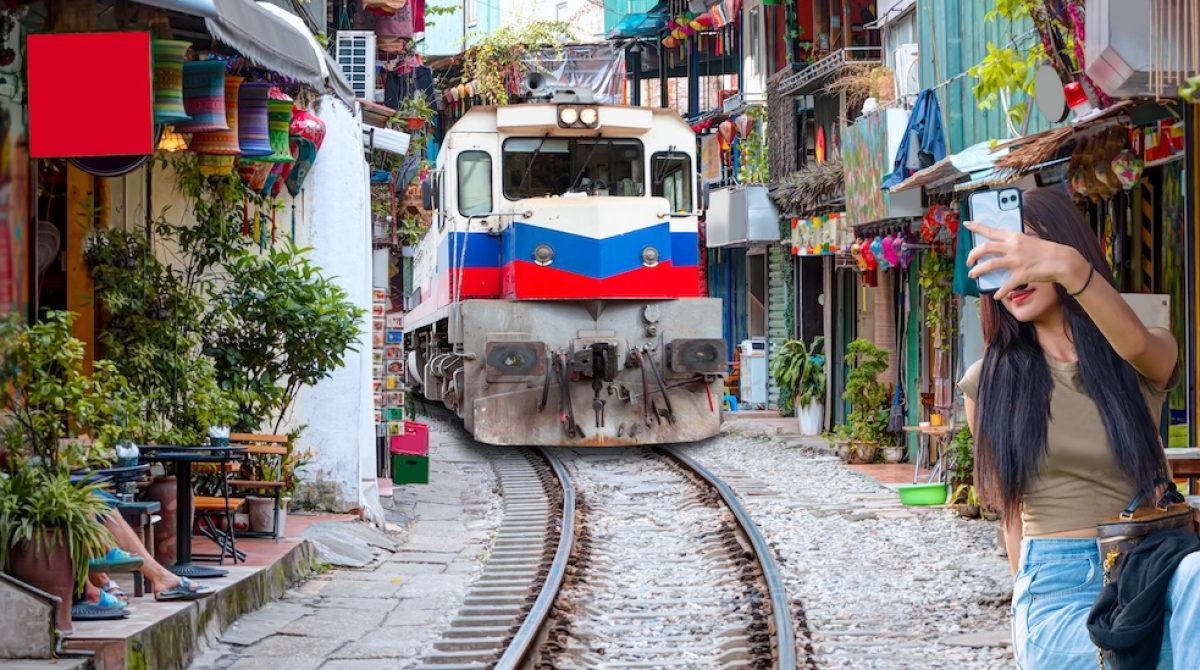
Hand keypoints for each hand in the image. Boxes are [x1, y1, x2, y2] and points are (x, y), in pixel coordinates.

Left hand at [963, 220, 1088, 299]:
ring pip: (990, 265)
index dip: (976, 227)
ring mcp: (1016, 261)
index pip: (991, 230)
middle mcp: (1013, 247)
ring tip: (972, 274)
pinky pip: (1005, 285)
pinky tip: (996, 296)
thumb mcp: (1029, 240)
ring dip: (978, 271)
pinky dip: (999, 292)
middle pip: (985, 248)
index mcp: (1014, 237)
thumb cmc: (1046, 250)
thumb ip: (1014, 242)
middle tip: (968, 261)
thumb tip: (1001, 246)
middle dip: (972, 254)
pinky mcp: (1021, 275)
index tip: (966, 224)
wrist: (1062, 260)